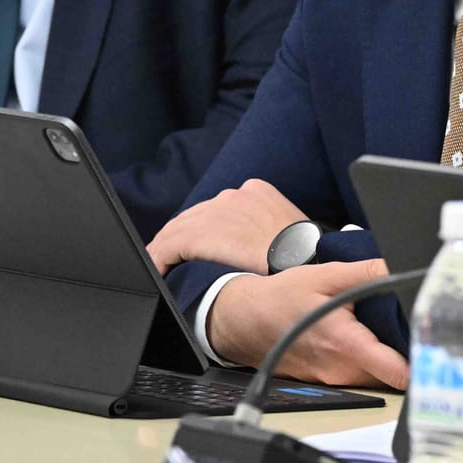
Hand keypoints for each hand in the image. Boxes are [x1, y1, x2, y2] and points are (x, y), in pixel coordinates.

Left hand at [147, 178, 309, 275]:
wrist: (303, 262)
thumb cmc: (304, 255)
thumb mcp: (289, 231)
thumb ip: (268, 230)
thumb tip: (260, 245)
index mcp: (256, 192)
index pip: (218, 210)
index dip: (204, 228)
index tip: (197, 246)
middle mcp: (233, 196)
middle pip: (195, 217)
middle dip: (182, 237)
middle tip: (170, 258)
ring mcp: (215, 212)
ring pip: (178, 230)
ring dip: (167, 249)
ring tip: (161, 266)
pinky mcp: (199, 233)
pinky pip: (170, 246)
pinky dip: (160, 258)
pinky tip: (158, 270)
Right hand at [206, 259, 408, 388]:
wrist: (245, 321)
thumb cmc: (283, 298)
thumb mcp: (327, 276)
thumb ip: (368, 273)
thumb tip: (401, 267)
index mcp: (347, 345)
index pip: (398, 372)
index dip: (424, 364)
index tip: (442, 351)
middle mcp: (342, 370)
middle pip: (394, 372)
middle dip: (409, 351)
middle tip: (424, 327)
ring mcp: (335, 379)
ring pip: (378, 374)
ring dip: (390, 355)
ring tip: (400, 328)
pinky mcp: (330, 380)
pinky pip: (361, 374)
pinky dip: (371, 358)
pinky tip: (372, 335)